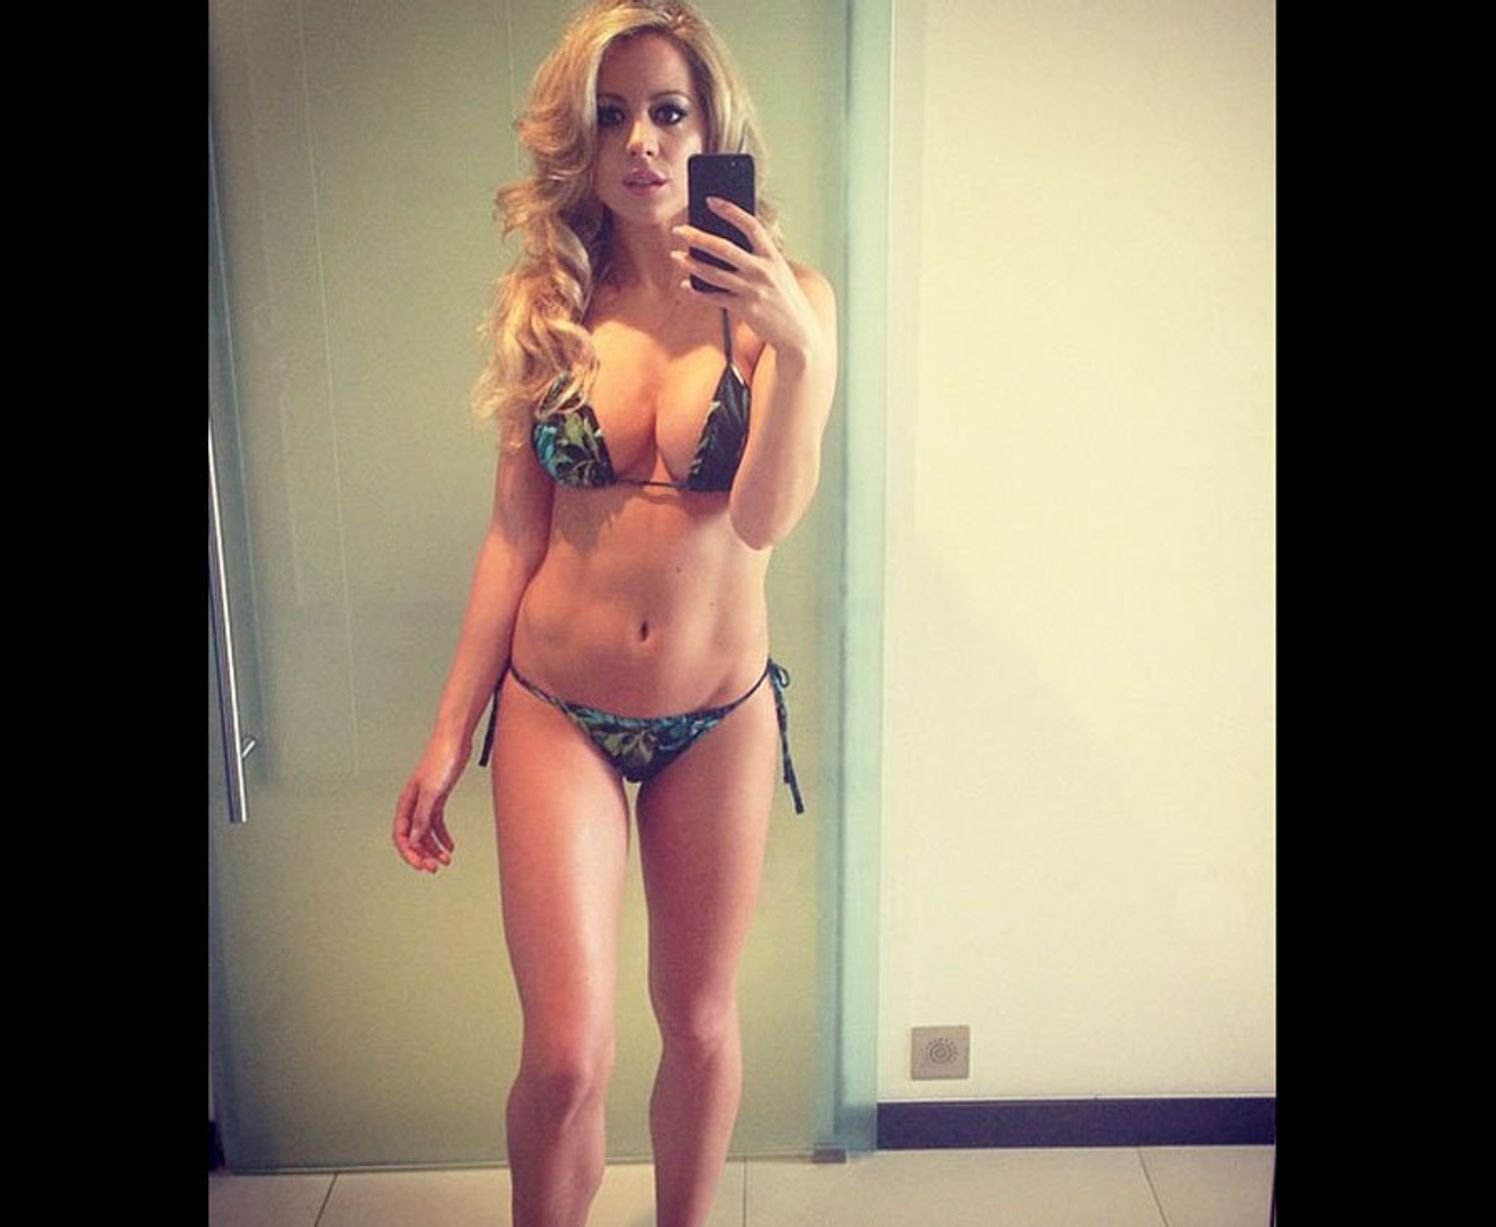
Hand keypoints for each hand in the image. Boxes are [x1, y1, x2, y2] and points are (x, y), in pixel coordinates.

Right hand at [393, 735, 462, 872]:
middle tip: (434, 868)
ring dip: (434, 847)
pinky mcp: (439, 797)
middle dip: (422, 854)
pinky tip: (450, 846)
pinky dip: (443, 836)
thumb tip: (415, 838)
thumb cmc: (442, 759)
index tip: (421, 865)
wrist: (455, 739)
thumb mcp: (433, 792)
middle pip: (413, 836)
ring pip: (426, 832)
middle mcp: (414, 803)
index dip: (409, 852)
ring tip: (446, 860)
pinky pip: (437, 822)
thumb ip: (423, 816)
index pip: (402, 834)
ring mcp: (427, 800)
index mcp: (407, 802)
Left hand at [672, 198, 822, 358]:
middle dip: (698, 237)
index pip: (750, 226)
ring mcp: (753, 290)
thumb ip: (758, 259)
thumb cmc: (785, 300)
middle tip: (679, 230)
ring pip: (714, 273)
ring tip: (675, 256)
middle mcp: (763, 271)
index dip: (730, 211)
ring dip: (691, 264)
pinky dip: (697, 292)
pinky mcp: (745, 309)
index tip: (711, 201)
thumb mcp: (779, 273)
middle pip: (724, 248)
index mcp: (773, 257)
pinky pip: (715, 298)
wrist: (799, 334)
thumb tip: (724, 247)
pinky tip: (685, 285)